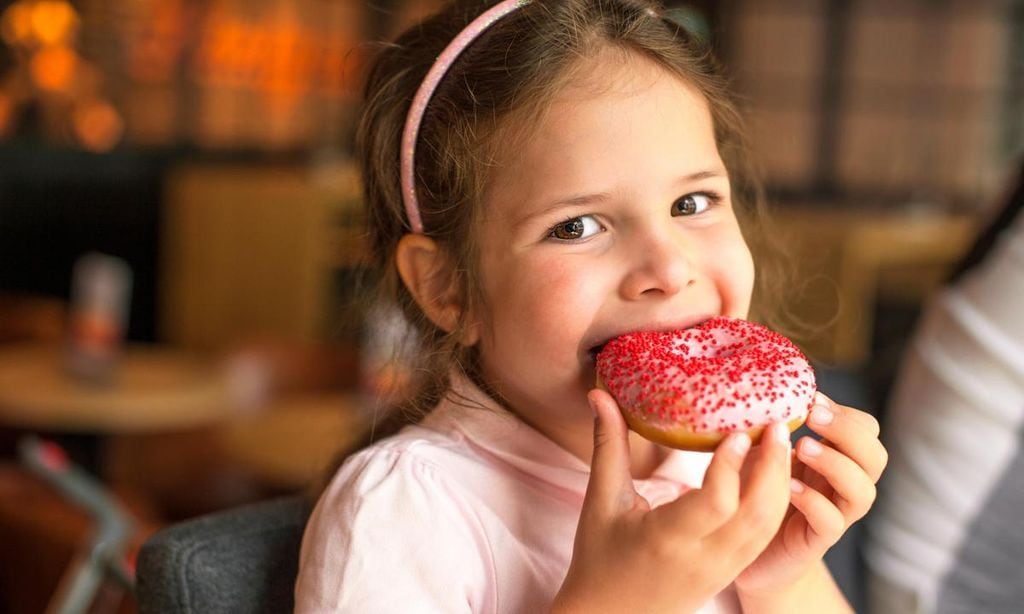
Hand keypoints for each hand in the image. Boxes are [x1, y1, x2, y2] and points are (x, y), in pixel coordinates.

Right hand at [552, 389, 792, 612]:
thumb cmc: (599, 559)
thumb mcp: (601, 502)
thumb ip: (608, 446)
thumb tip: (599, 394)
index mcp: (668, 540)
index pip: (715, 504)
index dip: (731, 467)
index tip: (738, 431)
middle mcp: (703, 558)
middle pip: (755, 513)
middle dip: (773, 466)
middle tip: (778, 423)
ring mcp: (723, 569)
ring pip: (767, 525)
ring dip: (781, 482)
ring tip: (782, 440)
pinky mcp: (732, 572)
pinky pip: (763, 536)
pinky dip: (775, 502)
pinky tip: (773, 472)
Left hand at [734, 392, 888, 594]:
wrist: (749, 554)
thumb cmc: (756, 494)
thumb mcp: (763, 451)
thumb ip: (771, 427)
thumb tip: (763, 392)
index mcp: (835, 458)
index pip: (866, 430)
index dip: (846, 413)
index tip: (813, 399)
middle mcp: (842, 486)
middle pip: (876, 456)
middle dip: (848, 431)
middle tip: (814, 417)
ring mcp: (834, 514)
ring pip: (863, 491)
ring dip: (836, 464)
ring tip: (802, 448)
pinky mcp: (817, 541)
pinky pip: (831, 522)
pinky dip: (814, 501)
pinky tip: (790, 487)